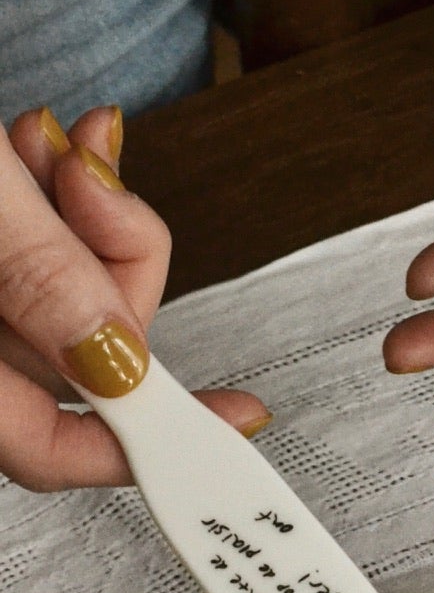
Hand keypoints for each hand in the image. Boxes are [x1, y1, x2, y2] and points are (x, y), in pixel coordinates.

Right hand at [0, 106, 268, 491]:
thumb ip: (37, 275)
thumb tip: (119, 360)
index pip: (51, 449)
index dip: (153, 443)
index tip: (238, 420)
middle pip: (74, 355)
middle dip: (109, 264)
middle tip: (89, 184)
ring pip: (61, 289)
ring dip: (82, 211)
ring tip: (50, 143)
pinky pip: (35, 245)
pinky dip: (50, 192)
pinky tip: (43, 145)